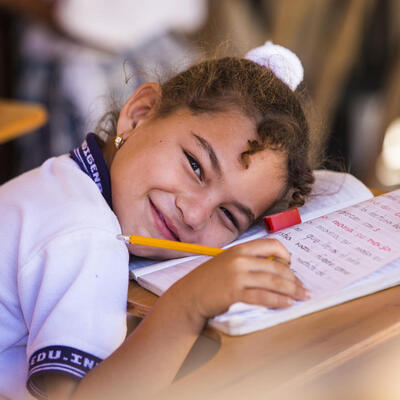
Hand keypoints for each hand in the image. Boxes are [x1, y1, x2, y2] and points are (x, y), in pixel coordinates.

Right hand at [171, 238, 310, 319]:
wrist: (189, 295)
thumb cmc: (209, 279)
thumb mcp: (227, 262)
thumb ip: (247, 261)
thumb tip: (275, 267)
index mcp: (239, 249)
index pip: (271, 244)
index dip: (285, 254)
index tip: (292, 264)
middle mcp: (239, 259)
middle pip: (276, 266)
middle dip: (294, 279)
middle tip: (303, 288)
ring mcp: (237, 276)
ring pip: (273, 281)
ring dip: (292, 290)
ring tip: (302, 297)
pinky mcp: (234, 293)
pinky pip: (263, 296)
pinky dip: (278, 301)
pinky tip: (287, 304)